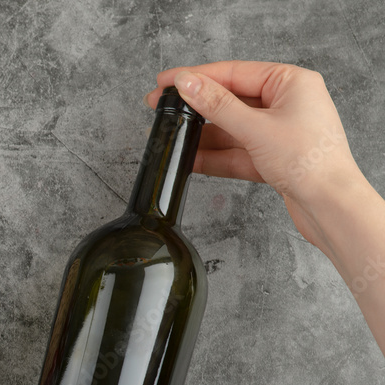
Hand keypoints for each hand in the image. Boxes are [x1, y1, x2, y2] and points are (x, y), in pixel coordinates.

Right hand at [144, 61, 365, 250]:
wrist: (329, 206)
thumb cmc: (311, 161)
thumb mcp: (255, 128)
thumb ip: (217, 106)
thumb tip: (189, 84)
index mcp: (291, 83)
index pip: (234, 73)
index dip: (197, 76)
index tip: (168, 81)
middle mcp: (286, 104)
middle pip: (229, 100)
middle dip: (195, 108)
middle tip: (162, 107)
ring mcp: (277, 132)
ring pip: (229, 128)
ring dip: (200, 135)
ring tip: (170, 137)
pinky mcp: (271, 157)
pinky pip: (234, 151)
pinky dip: (212, 155)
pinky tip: (188, 158)